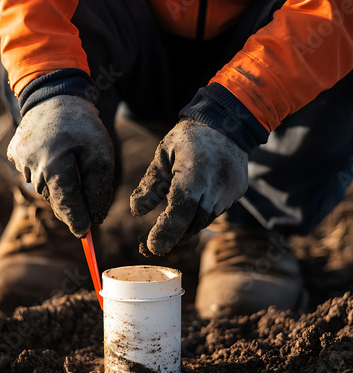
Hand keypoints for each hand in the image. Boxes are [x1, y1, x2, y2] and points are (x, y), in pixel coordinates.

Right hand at [7, 96, 114, 237]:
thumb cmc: (83, 124)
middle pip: (57, 200)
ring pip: (46, 189)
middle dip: (74, 204)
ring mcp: (20, 161)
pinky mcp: (15, 155)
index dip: (78, 222)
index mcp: (53, 167)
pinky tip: (56, 157)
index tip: (86, 234)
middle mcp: (32, 168)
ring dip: (61, 186)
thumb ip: (99, 188)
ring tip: (72, 165)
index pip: (67, 205)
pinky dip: (48, 173)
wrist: (55, 93)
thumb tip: (96, 218)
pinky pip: (35, 174)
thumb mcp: (101, 154)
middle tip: (89, 203)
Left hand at [130, 119, 247, 254]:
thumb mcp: (163, 156)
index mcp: (195, 172)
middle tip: (154, 244)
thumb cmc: (188, 139)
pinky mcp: (237, 193)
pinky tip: (191, 208)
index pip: (181, 210)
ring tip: (170, 227)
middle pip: (194, 222)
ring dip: (187, 227)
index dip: (167, 231)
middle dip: (174, 236)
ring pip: (204, 220)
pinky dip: (200, 215)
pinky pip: (216, 212)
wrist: (227, 124)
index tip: (152, 247)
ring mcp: (230, 191)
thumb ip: (151, 185)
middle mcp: (216, 185)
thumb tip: (136, 211)